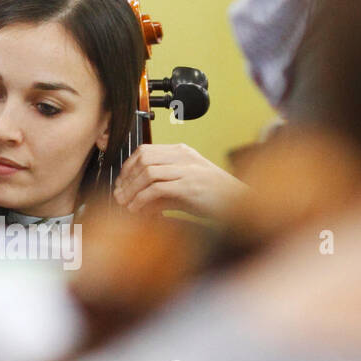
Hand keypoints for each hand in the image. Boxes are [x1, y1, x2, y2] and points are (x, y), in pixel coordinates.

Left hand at [113, 143, 248, 220]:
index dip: (128, 167)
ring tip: (126, 205)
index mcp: (183, 152)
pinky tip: (138, 210)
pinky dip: (142, 200)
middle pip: (143, 159)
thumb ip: (162, 191)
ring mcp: (188, 170)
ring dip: (132, 190)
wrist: (241, 205)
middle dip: (127, 179)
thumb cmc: (215, 198)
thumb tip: (137, 201)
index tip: (121, 184)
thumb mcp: (185, 189)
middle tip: (119, 196)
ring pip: (147, 171)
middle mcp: (184, 157)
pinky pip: (157, 188)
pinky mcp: (190, 186)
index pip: (145, 150)